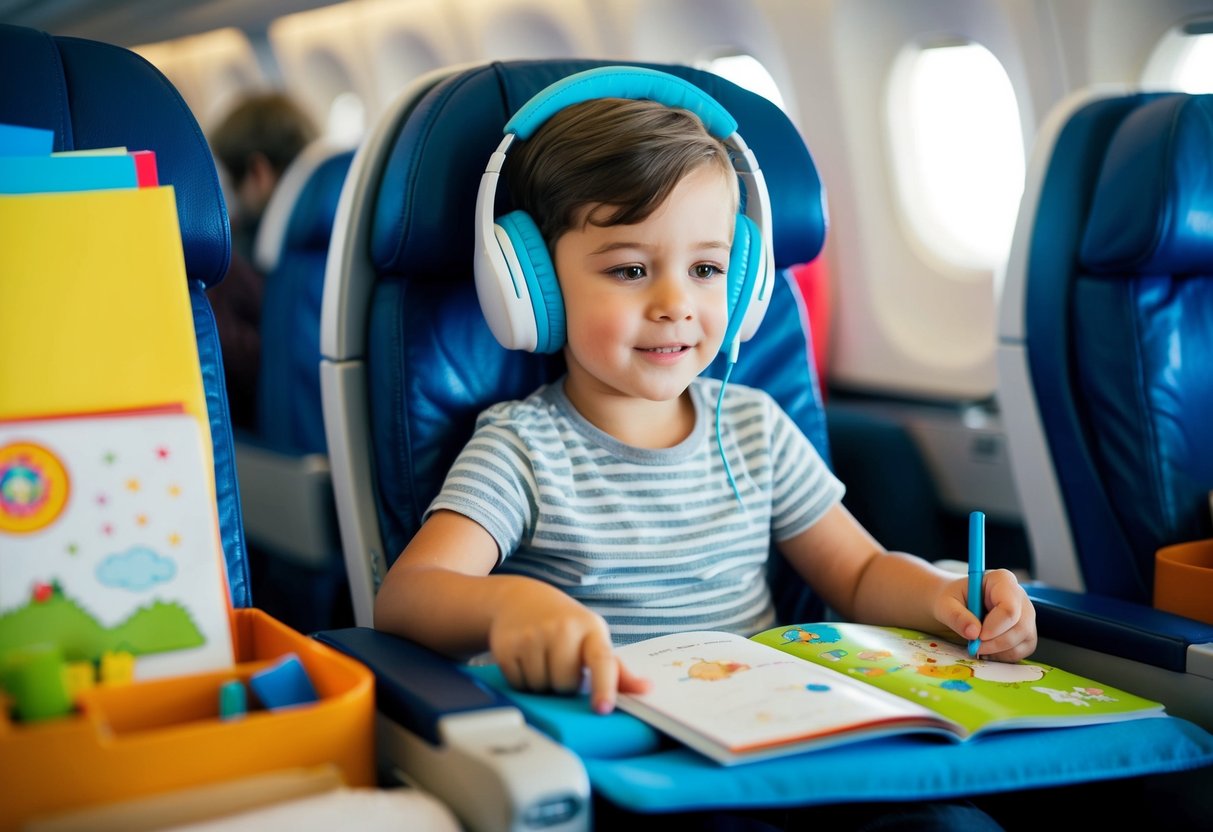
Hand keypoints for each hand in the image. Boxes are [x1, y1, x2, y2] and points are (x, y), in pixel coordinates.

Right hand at [488, 581, 648, 712]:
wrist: (519, 599)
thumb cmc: (565, 624)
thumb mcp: (592, 637)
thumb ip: (617, 669)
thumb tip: (647, 690)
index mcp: (591, 629)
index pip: (602, 660)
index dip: (604, 686)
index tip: (603, 708)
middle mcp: (562, 629)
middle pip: (566, 685)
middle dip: (563, 683)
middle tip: (559, 662)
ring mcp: (533, 635)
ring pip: (541, 688)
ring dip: (542, 683)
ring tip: (541, 658)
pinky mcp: (507, 646)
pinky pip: (519, 684)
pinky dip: (522, 680)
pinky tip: (524, 659)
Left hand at [936, 568, 1036, 660]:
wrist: (955, 604)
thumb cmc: (952, 599)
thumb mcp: (945, 604)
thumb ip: (957, 616)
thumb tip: (973, 633)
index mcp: (1002, 581)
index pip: (1009, 608)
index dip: (995, 627)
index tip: (977, 636)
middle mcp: (1019, 596)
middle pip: (1021, 626)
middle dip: (996, 642)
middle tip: (974, 646)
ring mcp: (1026, 615)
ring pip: (1024, 639)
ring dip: (999, 650)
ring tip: (977, 646)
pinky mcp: (1025, 632)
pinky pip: (1023, 649)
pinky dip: (1004, 655)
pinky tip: (987, 649)